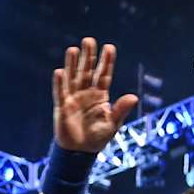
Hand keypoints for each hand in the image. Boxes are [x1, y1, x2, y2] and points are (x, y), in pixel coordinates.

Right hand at [53, 38, 138, 152]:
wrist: (80, 152)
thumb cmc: (97, 138)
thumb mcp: (113, 124)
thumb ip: (121, 110)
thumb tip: (134, 97)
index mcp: (100, 96)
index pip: (104, 75)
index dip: (106, 62)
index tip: (109, 47)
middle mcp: (86, 93)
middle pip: (87, 71)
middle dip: (88, 56)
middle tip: (89, 40)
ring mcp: (73, 98)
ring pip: (73, 77)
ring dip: (72, 64)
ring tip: (73, 49)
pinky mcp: (62, 107)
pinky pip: (60, 93)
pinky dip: (60, 83)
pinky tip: (60, 71)